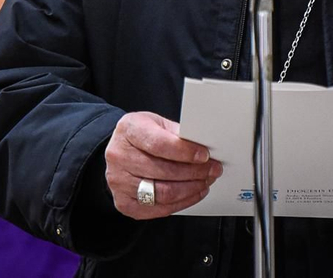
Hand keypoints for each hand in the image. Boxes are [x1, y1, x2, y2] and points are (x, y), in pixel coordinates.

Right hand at [105, 111, 222, 219]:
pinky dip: (181, 203)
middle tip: (213, 170)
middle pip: (163, 170)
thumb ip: (177, 133)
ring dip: (191, 189)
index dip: (185, 152)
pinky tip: (193, 193)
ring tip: (205, 182)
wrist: (119, 151)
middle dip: (194, 172)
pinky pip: (158, 209)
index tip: (204, 155)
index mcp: (128, 130)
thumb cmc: (140, 136)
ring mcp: (119, 182)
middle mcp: (119, 156)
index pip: (159, 144)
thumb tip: (203, 146)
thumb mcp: (157, 123)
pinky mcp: (124, 203)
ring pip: (163, 193)